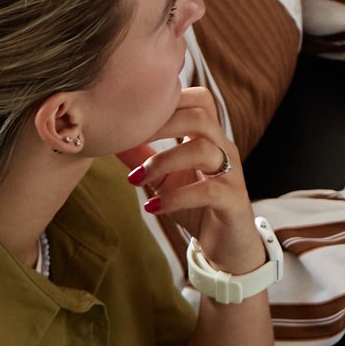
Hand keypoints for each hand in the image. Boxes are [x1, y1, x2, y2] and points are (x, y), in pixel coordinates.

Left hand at [122, 89, 261, 277]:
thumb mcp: (164, 179)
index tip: (132, 117)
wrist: (227, 246)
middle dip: (161, 124)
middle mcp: (224, 149)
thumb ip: (142, 157)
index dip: (167, 100)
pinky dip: (175, 197)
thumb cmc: (196, 206)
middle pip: (200, 115)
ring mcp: (231, 173)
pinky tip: (153, 207)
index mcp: (209, 138)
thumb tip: (112, 138)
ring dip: (163, 161)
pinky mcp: (233, 201)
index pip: (197, 100)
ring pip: (203, 150)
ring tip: (137, 180)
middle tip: (130, 139)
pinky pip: (207, 191)